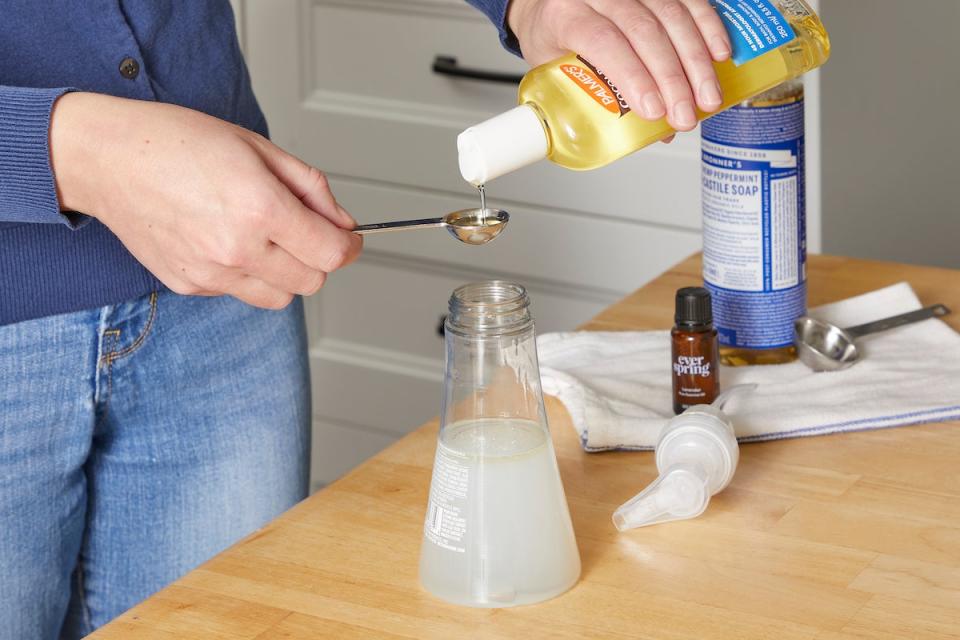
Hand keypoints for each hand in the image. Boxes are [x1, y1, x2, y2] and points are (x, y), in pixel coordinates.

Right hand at [49, 92, 360, 309]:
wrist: (108, 158)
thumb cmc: (176, 141)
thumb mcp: (258, 147)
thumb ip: (310, 188)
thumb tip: (342, 222)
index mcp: (260, 208)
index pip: (331, 254)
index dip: (350, 246)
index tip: (350, 239)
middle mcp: (237, 248)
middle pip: (311, 282)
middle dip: (318, 259)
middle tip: (305, 232)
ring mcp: (211, 272)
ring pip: (278, 297)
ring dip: (284, 273)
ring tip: (262, 236)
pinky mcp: (189, 285)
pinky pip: (239, 292)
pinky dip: (245, 274)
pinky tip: (224, 239)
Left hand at [507, 0, 731, 133]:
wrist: (549, 4)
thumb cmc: (552, 39)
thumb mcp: (555, 73)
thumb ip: (595, 100)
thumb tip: (648, 135)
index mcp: (566, 15)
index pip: (604, 43)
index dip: (632, 77)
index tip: (653, 110)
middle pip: (643, 32)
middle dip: (671, 79)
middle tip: (685, 116)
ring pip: (671, 16)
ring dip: (695, 61)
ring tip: (707, 97)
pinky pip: (689, 0)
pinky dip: (708, 27)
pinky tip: (719, 55)